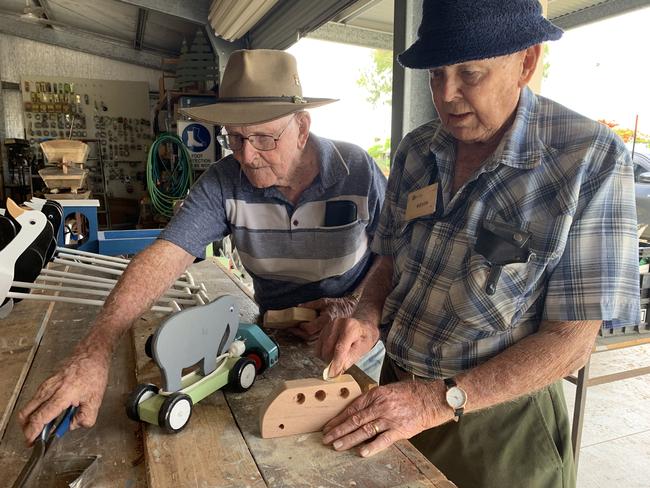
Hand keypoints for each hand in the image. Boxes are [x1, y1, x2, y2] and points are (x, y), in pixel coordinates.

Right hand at [18, 348, 109, 444]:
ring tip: (40, 428)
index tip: (32, 441)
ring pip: (29, 406)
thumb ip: (85, 418)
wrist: (91, 355)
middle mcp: (50, 389)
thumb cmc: (94, 374)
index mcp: (62, 395)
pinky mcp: (46, 382)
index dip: (33, 432)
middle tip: (33, 438)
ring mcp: (46, 384)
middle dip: (27, 429)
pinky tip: (47, 413)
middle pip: (27, 413)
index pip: (40, 417)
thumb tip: (72, 426)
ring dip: (30, 419)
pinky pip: (35, 399)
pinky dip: (35, 409)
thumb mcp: (95, 400)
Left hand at [287, 296, 357, 342]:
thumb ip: (310, 305)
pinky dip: (308, 337)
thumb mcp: (323, 301)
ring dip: (302, 335)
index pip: (310, 328)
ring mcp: (328, 333)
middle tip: (291, 328)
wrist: (350, 309)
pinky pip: (316, 340)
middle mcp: (327, 328)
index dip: (302, 326)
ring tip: (295, 330)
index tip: (297, 323)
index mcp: (327, 319)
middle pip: (309, 336)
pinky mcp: (329, 336)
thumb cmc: (337, 305)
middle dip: (299, 332)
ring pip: (312, 340)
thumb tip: (298, 307)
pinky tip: (303, 333)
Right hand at [315, 317, 379, 376]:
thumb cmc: (365, 337)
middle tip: (336, 370)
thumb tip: (338, 370)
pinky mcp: (324, 329)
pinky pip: (319, 345)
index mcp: (350, 327)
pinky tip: (331, 355)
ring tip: (335, 362)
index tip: (332, 374)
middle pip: (328, 348)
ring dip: (326, 358)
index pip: (339, 348)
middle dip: (330, 361)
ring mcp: (329, 325)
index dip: (335, 363)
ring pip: (321, 347)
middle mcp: (337, 324)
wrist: (363, 325)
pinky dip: (323, 353)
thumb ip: (350, 359)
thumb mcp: (363, 349)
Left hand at [322, 380, 452, 456]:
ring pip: (364, 430)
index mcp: (375, 395)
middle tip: (326, 438)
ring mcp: (389, 418)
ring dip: (348, 439)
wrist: (430, 399)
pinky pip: (383, 439)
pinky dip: (372, 446)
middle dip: (338, 430)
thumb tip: (356, 409)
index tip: (329, 426)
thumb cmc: (409, 394)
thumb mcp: (387, 390)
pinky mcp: (399, 430)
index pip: (352, 408)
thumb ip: (372, 399)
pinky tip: (361, 452)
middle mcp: (380, 406)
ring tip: (337, 445)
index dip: (339, 418)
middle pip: (354, 420)